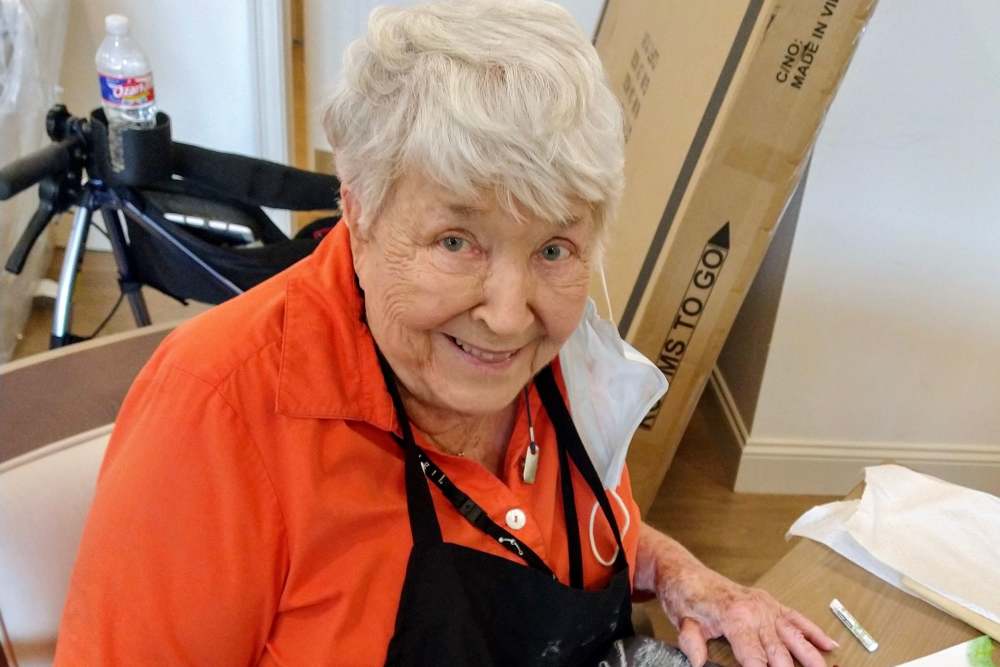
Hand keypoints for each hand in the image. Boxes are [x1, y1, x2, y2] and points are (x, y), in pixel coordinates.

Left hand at [636, 523, 837, 665]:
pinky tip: (830, 645)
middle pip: (781, 653)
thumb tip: (698, 661)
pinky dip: (814, 631)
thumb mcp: (682, 621)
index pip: (755, 660)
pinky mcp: (769, 602)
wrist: (685, 573)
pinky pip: (796, 618)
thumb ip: (692, 642)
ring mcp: (766, 606)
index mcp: (736, 619)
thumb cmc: (685, 598)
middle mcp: (756, 612)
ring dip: (812, 657)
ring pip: (796, 637)